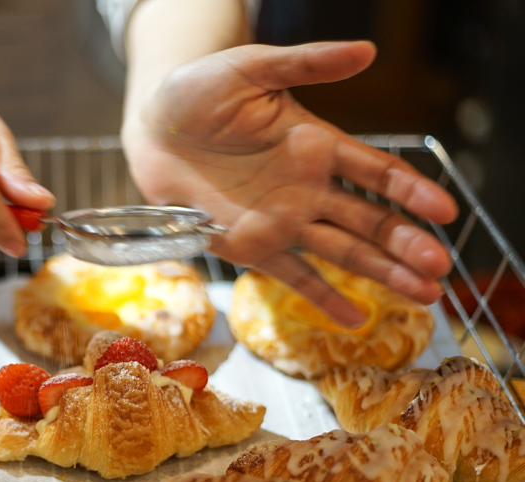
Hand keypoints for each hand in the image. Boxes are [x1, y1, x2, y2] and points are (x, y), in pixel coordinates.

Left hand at [122, 41, 457, 325]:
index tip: (443, 211)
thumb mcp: (250, 68)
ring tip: (424, 294)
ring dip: (382, 273)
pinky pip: (292, 275)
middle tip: (439, 267)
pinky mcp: (250, 245)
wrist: (151, 127)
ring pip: (342, 251)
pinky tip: (355, 319)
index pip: (375, 171)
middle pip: (368, 220)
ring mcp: (281, 220)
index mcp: (315, 145)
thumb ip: (305, 63)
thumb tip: (367, 50)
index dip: (411, 191)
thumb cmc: (198, 91)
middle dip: (405, 244)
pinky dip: (322, 297)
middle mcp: (306, 188)